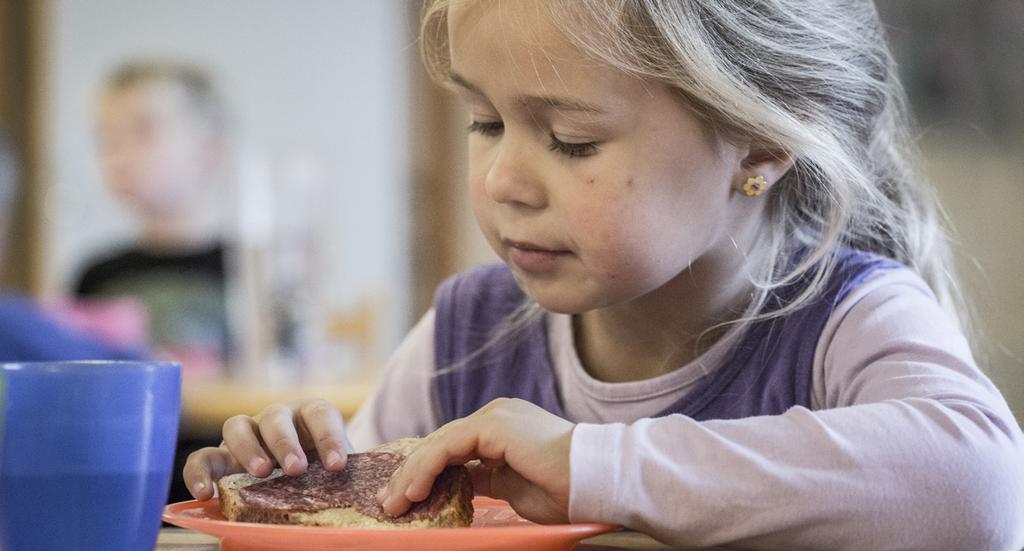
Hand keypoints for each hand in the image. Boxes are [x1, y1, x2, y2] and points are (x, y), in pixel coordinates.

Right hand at [182, 398, 349, 500]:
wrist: (297, 476)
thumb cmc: (321, 471)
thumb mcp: (334, 472)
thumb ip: (342, 480)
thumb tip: (364, 504)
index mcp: (310, 415)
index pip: (320, 414)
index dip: (329, 437)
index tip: (338, 465)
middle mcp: (276, 418)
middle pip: (277, 417)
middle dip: (287, 442)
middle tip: (297, 469)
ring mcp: (246, 434)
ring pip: (237, 425)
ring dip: (249, 448)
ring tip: (261, 473)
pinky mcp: (219, 456)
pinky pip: (202, 458)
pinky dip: (200, 473)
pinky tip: (205, 495)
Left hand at [378, 398, 574, 523]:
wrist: (592, 479)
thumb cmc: (563, 489)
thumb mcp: (512, 487)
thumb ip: (484, 479)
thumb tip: (458, 484)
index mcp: (501, 428)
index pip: (451, 447)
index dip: (424, 471)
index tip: (405, 498)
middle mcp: (495, 415)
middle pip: (439, 443)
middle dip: (410, 474)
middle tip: (390, 503)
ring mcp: (493, 417)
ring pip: (437, 443)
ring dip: (411, 475)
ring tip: (395, 503)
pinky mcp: (492, 425)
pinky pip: (446, 447)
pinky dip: (425, 469)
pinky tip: (414, 491)